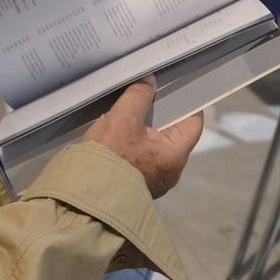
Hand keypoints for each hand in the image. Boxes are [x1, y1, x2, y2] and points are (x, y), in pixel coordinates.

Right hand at [83, 78, 202, 197]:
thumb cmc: (110, 157)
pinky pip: (146, 161)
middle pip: (174, 135)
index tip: (173, 89)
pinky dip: (137, 148)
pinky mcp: (141, 187)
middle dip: (161, 116)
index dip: (186, 102)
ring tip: (130, 118)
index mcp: (175, 154)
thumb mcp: (122, 119)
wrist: (85, 197)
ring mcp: (157, 182)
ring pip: (158, 148)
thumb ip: (138, 96)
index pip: (193, 122)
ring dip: (146, 134)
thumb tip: (150, 82)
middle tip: (147, 99)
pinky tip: (121, 140)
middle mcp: (173, 171)